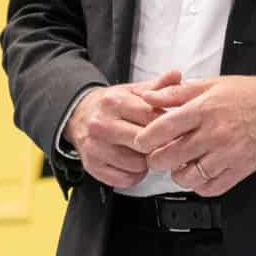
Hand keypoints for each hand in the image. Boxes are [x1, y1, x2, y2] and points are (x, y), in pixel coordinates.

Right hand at [66, 71, 180, 188]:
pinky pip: (125, 180)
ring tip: (145, 152)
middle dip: (157, 145)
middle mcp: (102, 125)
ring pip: (137, 165)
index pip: (151, 118)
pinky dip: (134, 175)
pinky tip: (133, 162)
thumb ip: (157, 86)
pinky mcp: (92, 166)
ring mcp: (95, 147)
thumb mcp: (133, 90)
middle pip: (144, 143)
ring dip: (146, 162)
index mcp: (115, 102)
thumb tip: (177, 75)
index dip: (167, 126)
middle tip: (162, 143)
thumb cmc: (111, 104)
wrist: (78, 114)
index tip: (174, 129)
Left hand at [131, 75, 255, 196]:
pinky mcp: (240, 169)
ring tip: (180, 166)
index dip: (146, 138)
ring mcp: (228, 154)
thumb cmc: (246, 95)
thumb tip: (148, 96)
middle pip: (172, 156)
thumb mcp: (209, 84)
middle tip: (157, 156)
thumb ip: (176, 92)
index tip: (141, 142)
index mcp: (204, 109)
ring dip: (178, 175)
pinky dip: (200, 185)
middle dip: (157, 159)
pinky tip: (199, 174)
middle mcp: (215, 133)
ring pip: (189, 177)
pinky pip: (211, 188)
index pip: (165, 128)